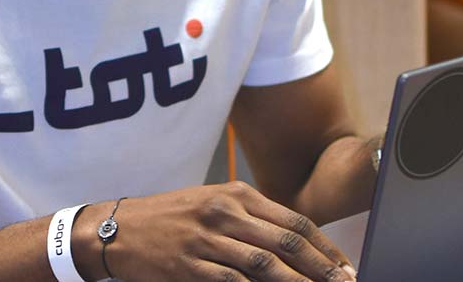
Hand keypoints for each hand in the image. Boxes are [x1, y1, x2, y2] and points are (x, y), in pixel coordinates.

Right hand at [83, 181, 357, 280]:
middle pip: (286, 242)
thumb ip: (251, 218)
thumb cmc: (171, 217)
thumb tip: (294, 242)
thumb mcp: (212, 204)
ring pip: (265, 264)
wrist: (118, 229)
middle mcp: (225, 213)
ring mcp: (207, 240)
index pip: (293, 220)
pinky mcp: (189, 266)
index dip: (324, 246)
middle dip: (322, 267)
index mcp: (236, 195)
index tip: (345, 266)